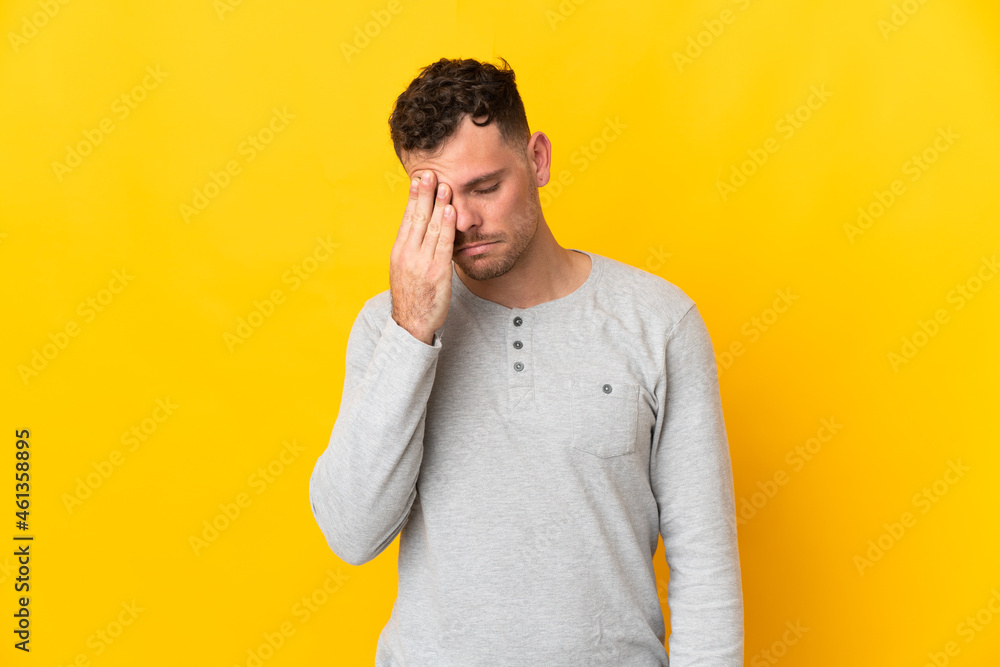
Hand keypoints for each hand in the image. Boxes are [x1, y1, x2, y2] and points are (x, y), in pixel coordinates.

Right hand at [389, 170, 455, 344]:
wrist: (411, 324)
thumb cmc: (412, 296)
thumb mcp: (404, 269)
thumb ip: (412, 249)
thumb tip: (420, 229)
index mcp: (399, 251)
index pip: (407, 218)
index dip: (413, 198)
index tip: (418, 179)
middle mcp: (408, 254)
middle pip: (417, 218)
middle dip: (424, 194)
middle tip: (430, 173)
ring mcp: (422, 263)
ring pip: (430, 228)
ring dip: (438, 204)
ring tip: (444, 185)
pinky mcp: (437, 272)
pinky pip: (443, 244)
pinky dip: (446, 226)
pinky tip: (450, 211)